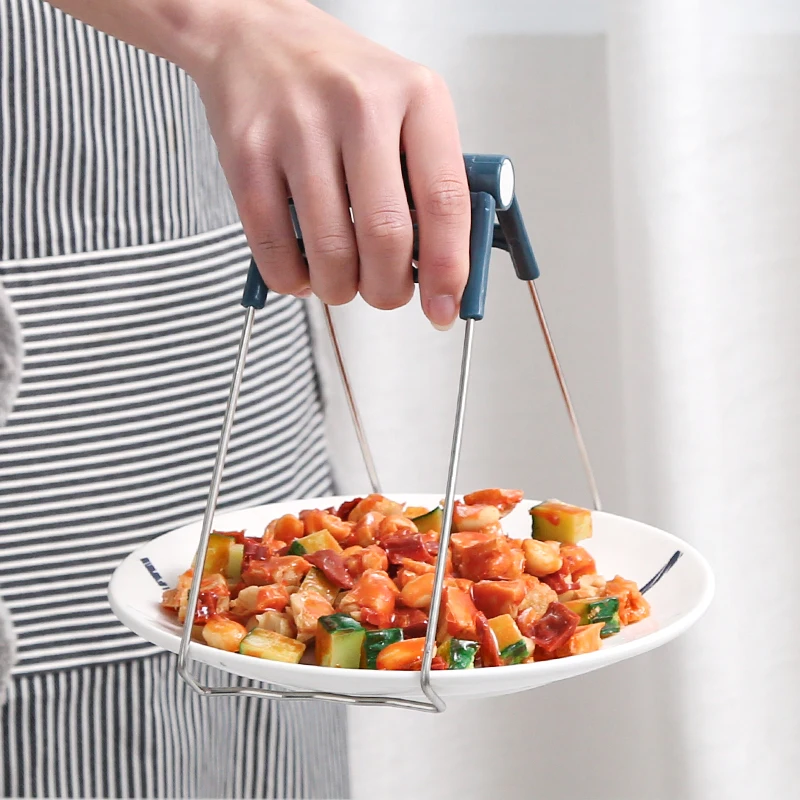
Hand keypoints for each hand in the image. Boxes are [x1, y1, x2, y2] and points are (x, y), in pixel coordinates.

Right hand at [188, 0, 470, 328]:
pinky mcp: (248, 154)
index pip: (445, 201)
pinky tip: (302, 268)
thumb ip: (430, 182)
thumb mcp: (407, 110)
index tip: (444, 308)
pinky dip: (292, 278)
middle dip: (389, 290)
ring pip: (330, 252)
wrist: (256, 35)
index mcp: (417, 96)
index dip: (448, 269)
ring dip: (340, 289)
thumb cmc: (341, 84)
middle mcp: (360, 106)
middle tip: (386, 293)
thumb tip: (442, 269)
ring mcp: (299, 129)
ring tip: (342, 281)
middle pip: (385, 236)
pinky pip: (274, 248)